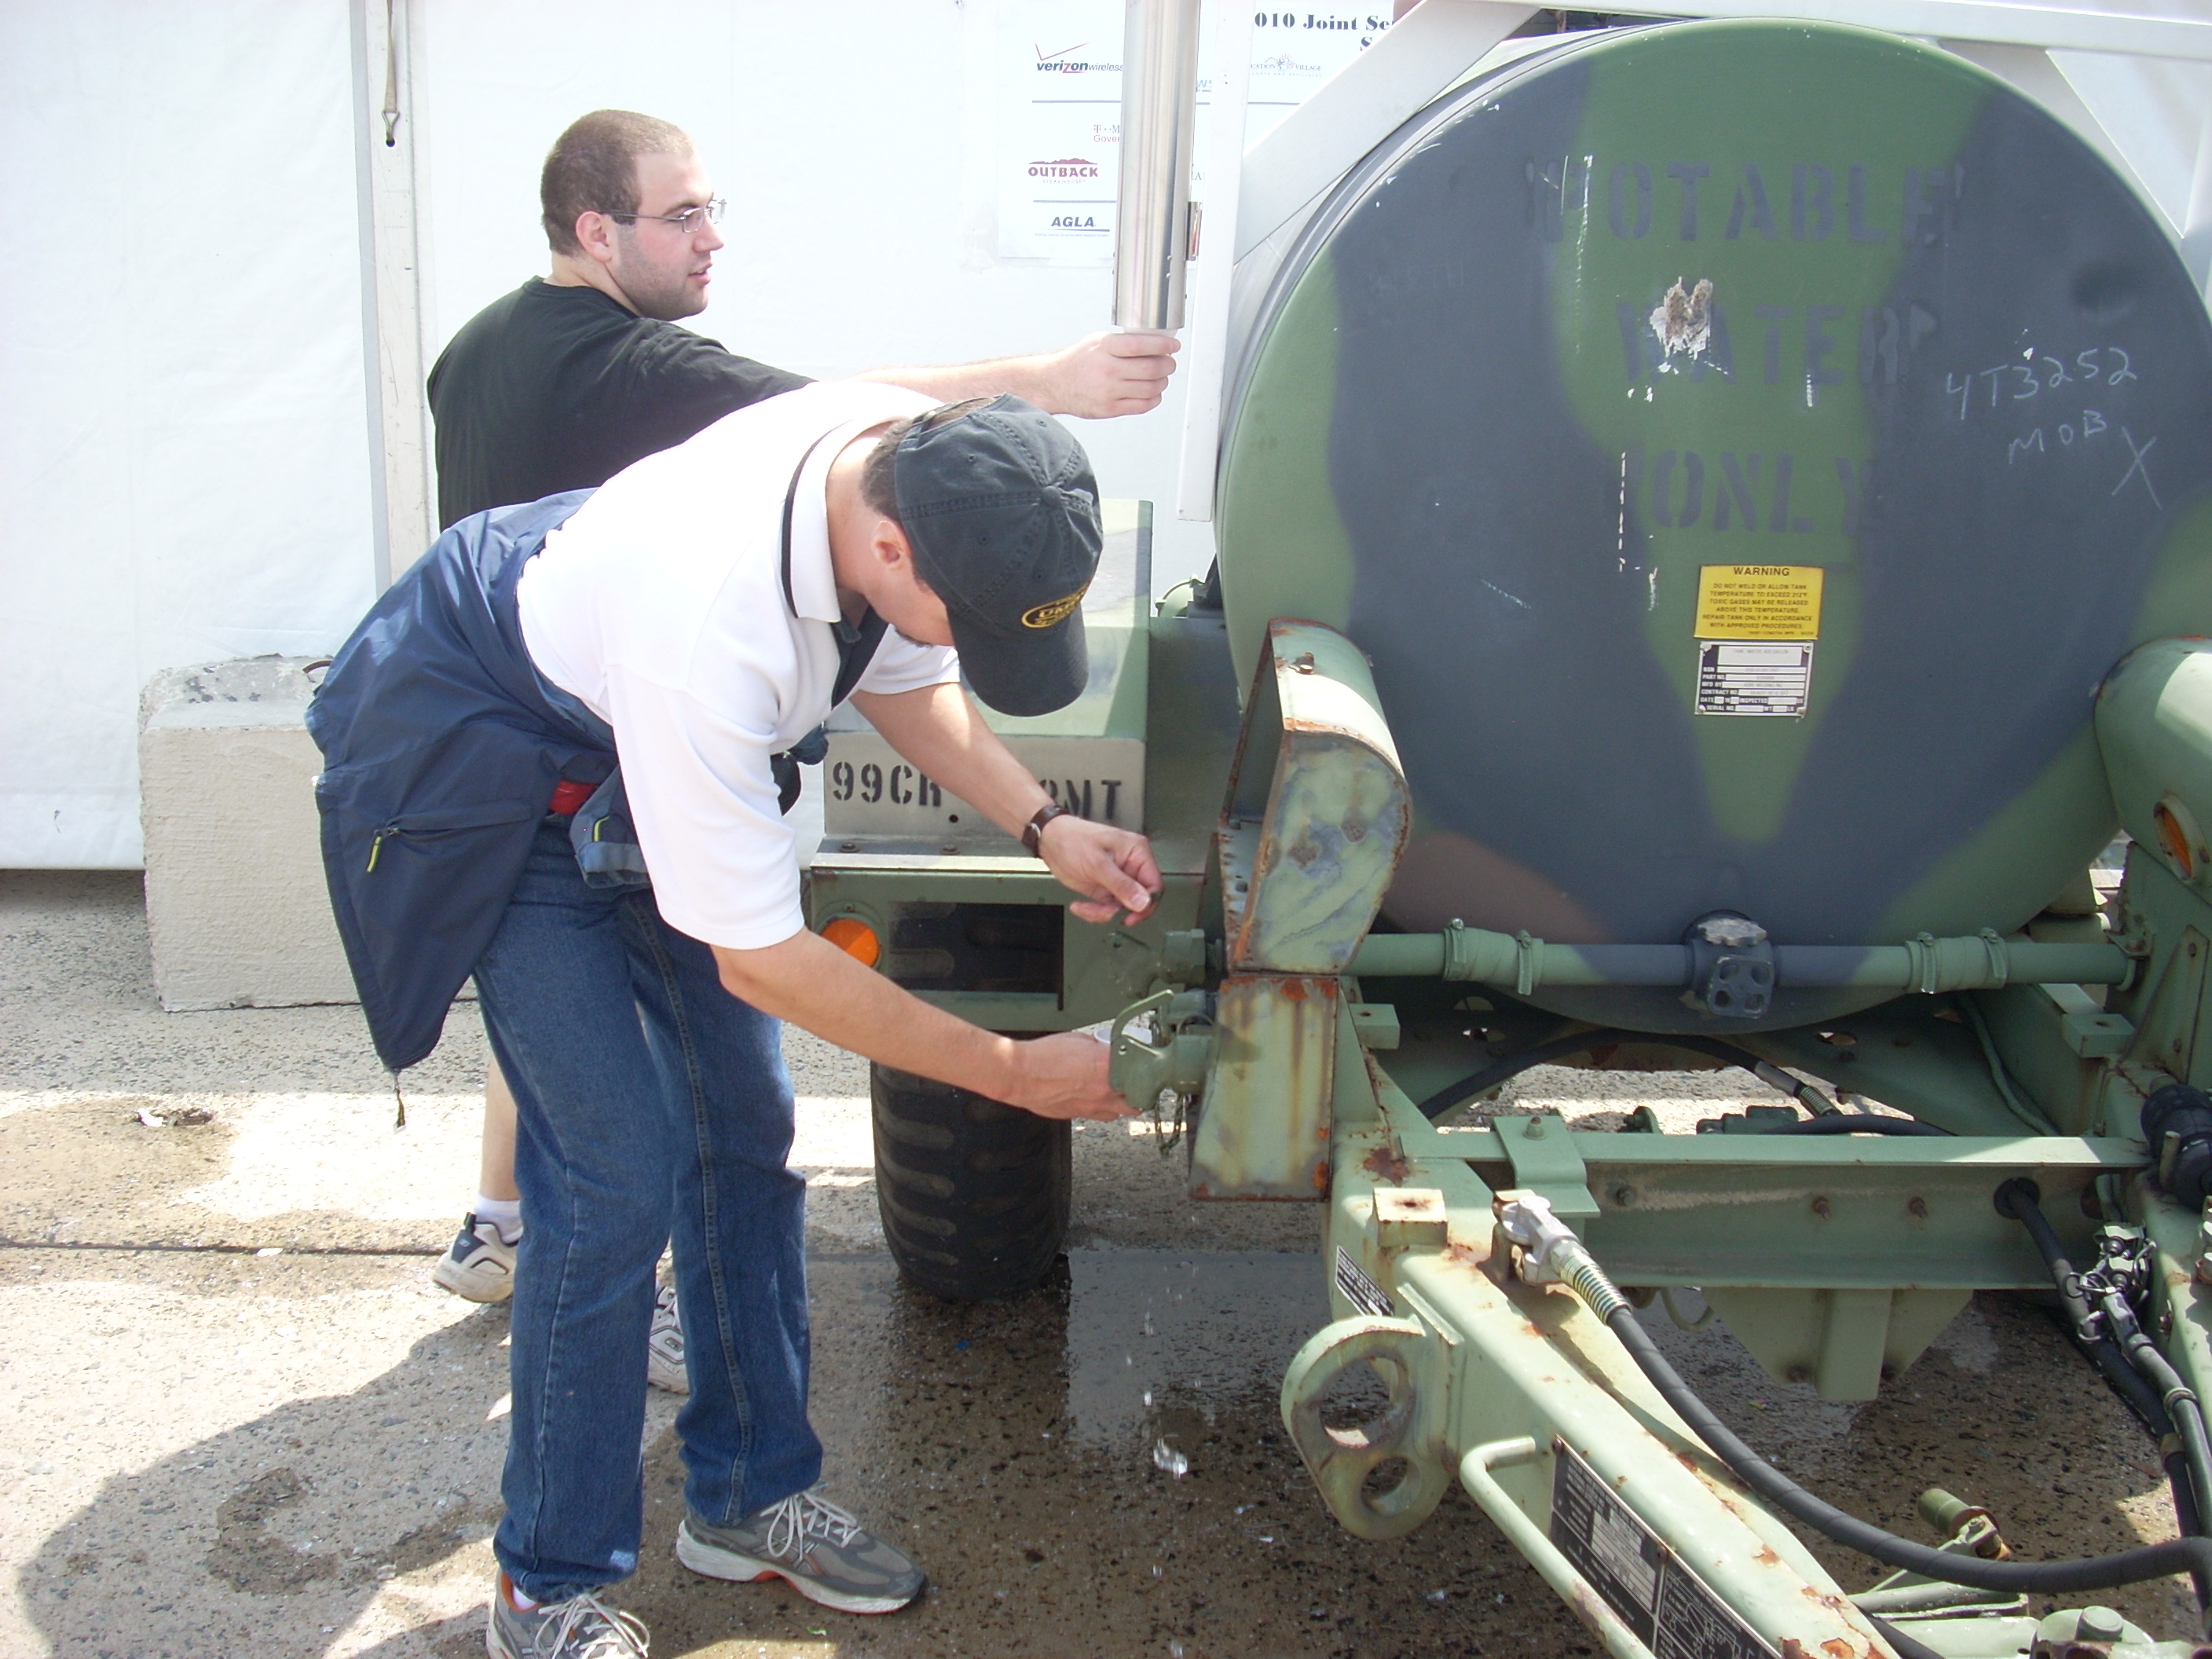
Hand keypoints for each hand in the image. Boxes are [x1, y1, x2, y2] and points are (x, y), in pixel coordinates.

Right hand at [999, 1030, 1132, 1120]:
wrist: (1020, 1075)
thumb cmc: (1044, 1056)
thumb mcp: (1078, 1040)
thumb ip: (1098, 1047)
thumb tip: (1104, 1050)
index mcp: (1108, 1066)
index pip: (1141, 1073)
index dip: (1145, 1071)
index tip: (1144, 1067)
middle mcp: (1104, 1090)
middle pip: (1137, 1102)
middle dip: (1138, 1095)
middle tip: (1135, 1086)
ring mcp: (1092, 1107)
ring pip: (1118, 1114)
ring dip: (1119, 1105)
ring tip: (1115, 1095)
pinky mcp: (1077, 1116)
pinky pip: (1096, 1116)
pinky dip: (1099, 1109)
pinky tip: (1092, 1099)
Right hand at [1035, 331, 1180, 418]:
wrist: (1055, 383)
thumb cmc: (1079, 361)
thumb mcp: (1098, 341)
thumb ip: (1123, 342)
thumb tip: (1155, 343)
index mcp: (1105, 348)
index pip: (1141, 345)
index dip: (1163, 345)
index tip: (1173, 346)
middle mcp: (1107, 369)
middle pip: (1151, 368)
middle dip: (1168, 365)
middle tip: (1169, 362)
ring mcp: (1108, 391)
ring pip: (1151, 388)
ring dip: (1163, 382)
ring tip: (1162, 377)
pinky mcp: (1109, 409)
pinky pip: (1142, 405)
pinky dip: (1154, 398)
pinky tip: (1152, 392)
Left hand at [1037, 814, 1162, 923]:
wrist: (1050, 841)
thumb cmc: (1072, 839)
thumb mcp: (1098, 863)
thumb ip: (1121, 884)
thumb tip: (1143, 902)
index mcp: (1137, 853)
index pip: (1154, 884)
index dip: (1147, 904)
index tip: (1132, 915)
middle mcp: (1131, 867)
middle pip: (1140, 900)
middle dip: (1121, 910)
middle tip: (1105, 913)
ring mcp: (1118, 880)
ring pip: (1123, 909)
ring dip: (1104, 913)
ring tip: (1087, 908)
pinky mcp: (1106, 890)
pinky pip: (1108, 909)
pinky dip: (1095, 913)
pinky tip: (1081, 906)